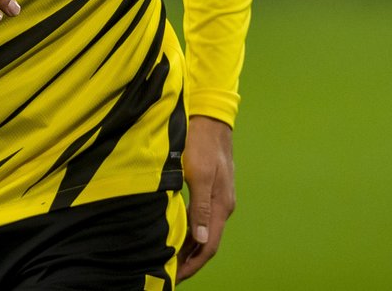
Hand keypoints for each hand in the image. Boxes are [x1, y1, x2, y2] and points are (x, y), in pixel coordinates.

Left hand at [177, 115, 235, 281]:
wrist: (209, 117)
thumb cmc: (201, 142)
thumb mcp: (198, 173)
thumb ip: (200, 207)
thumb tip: (203, 240)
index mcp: (221, 205)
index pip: (209, 246)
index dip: (193, 264)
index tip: (175, 276)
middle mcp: (222, 206)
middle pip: (207, 243)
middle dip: (190, 260)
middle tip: (169, 273)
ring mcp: (217, 198)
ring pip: (204, 232)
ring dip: (189, 248)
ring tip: (170, 260)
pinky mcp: (210, 189)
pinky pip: (201, 219)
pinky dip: (190, 232)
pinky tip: (177, 235)